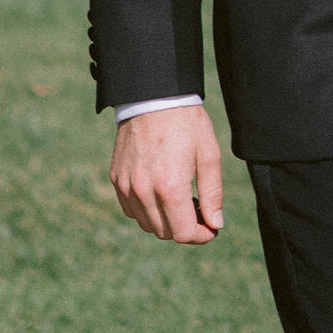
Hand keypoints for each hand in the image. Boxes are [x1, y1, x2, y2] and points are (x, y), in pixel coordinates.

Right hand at [110, 104, 223, 243]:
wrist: (153, 96)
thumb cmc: (186, 122)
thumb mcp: (209, 154)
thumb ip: (213, 193)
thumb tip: (216, 224)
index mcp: (170, 186)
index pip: (184, 233)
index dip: (201, 236)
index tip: (211, 228)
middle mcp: (143, 191)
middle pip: (165, 233)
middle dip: (185, 228)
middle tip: (200, 211)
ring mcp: (126, 186)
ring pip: (147, 224)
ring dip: (166, 221)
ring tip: (182, 199)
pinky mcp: (116, 179)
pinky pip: (131, 210)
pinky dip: (147, 211)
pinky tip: (161, 194)